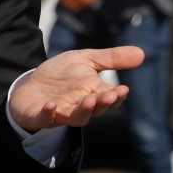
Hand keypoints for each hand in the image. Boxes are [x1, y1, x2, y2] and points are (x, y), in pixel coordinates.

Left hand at [8, 46, 144, 132]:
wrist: (30, 85)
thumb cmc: (61, 75)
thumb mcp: (85, 60)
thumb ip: (110, 59)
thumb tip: (142, 53)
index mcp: (93, 93)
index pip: (109, 98)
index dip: (116, 96)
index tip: (124, 89)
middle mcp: (79, 106)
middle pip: (95, 109)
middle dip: (102, 103)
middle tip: (108, 96)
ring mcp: (60, 113)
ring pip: (76, 117)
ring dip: (83, 110)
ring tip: (89, 100)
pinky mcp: (39, 115)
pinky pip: (45, 118)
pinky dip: (49, 113)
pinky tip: (51, 105)